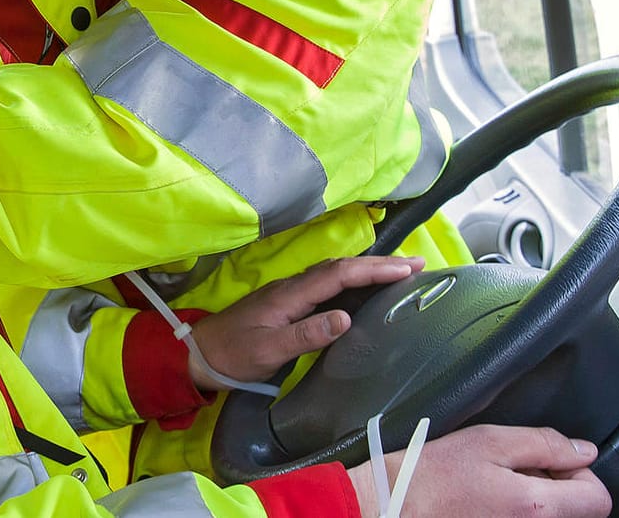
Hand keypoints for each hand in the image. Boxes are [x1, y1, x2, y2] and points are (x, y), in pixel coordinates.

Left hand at [187, 255, 423, 389]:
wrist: (200, 353)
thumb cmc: (233, 354)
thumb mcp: (268, 350)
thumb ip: (305, 335)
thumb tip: (345, 318)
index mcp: (290, 294)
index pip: (339, 275)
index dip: (373, 270)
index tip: (406, 269)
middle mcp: (293, 287)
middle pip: (342, 268)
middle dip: (380, 264)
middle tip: (418, 265)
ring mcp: (290, 294)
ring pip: (335, 274)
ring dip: (368, 270)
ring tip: (402, 272)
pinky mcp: (289, 304)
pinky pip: (328, 285)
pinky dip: (353, 281)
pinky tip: (364, 289)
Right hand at [346, 424, 609, 517]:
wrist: (392, 507)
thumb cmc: (431, 476)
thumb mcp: (487, 441)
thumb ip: (543, 444)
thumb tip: (584, 451)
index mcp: (537, 507)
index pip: (599, 498)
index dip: (581, 474)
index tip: (552, 464)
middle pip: (578, 514)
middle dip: (558, 490)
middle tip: (518, 473)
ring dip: (537, 505)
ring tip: (499, 490)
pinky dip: (516, 514)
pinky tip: (489, 506)